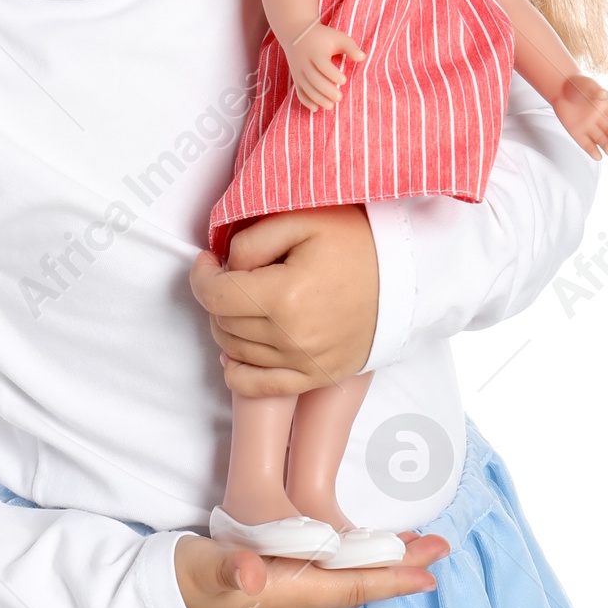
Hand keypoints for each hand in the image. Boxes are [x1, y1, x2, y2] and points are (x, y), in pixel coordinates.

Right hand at [175, 530, 449, 607]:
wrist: (159, 607)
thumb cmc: (186, 583)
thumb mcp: (204, 570)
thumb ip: (229, 568)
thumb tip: (252, 574)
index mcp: (290, 597)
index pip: (354, 587)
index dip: (394, 579)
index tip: (431, 572)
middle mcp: (301, 607)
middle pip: (363, 587)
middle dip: (403, 569)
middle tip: (440, 546)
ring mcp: (294, 606)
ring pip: (352, 587)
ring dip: (385, 569)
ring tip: (414, 549)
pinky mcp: (284, 599)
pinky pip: (335, 586)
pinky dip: (359, 571)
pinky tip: (364, 559)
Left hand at [191, 205, 377, 397]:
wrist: (406, 276)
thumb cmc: (357, 242)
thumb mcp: (302, 220)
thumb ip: (251, 240)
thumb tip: (224, 267)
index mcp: (285, 296)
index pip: (214, 295)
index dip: (201, 275)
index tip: (208, 261)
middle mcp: (291, 337)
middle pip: (222, 323)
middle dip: (218, 297)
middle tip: (236, 276)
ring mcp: (304, 363)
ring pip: (234, 351)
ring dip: (230, 325)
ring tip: (248, 302)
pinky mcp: (316, 377)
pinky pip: (256, 387)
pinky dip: (238, 370)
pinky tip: (241, 348)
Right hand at [283, 23, 364, 109]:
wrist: (295, 33)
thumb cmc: (323, 37)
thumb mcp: (338, 38)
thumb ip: (351, 47)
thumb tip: (362, 58)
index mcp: (316, 52)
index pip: (322, 65)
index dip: (333, 74)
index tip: (344, 80)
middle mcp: (304, 62)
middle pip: (314, 79)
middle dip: (326, 90)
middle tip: (339, 98)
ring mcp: (298, 71)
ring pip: (306, 88)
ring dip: (317, 99)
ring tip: (331, 106)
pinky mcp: (296, 78)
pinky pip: (299, 92)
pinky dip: (306, 102)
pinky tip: (316, 109)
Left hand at [554, 74, 607, 158]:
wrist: (560, 90)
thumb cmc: (577, 85)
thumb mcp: (587, 85)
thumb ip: (595, 90)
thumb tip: (604, 94)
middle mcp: (601, 120)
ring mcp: (590, 128)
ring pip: (602, 140)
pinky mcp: (579, 134)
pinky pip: (587, 144)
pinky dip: (593, 151)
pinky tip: (598, 156)